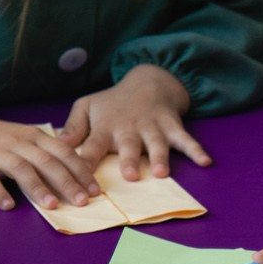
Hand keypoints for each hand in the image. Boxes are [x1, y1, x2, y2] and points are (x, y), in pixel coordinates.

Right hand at [0, 103, 100, 210]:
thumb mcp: (27, 138)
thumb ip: (49, 153)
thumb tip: (80, 175)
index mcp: (34, 137)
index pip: (63, 152)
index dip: (81, 170)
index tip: (96, 190)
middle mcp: (18, 143)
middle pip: (46, 162)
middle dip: (66, 182)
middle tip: (82, 202)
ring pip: (20, 169)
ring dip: (37, 188)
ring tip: (51, 206)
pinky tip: (8, 205)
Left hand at [61, 64, 207, 181]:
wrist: (148, 81)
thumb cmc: (113, 102)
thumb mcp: (87, 106)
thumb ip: (72, 127)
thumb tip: (56, 145)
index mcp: (105, 127)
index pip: (92, 146)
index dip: (86, 163)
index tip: (80, 181)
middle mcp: (129, 128)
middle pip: (128, 145)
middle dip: (129, 159)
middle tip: (129, 176)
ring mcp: (153, 127)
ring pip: (157, 143)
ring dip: (160, 157)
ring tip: (161, 172)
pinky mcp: (172, 126)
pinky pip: (186, 139)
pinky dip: (196, 150)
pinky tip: (205, 162)